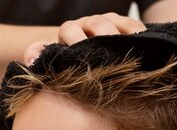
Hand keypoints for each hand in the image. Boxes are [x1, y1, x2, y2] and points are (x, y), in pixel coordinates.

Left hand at [24, 13, 145, 65]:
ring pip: (116, 23)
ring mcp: (108, 22)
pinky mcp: (125, 25)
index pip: (70, 30)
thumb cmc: (66, 60)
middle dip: (102, 39)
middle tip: (108, 58)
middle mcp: (89, 23)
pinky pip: (133, 26)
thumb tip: (31, 60)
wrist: (81, 52)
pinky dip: (139, 34)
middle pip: (97, 24)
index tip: (77, 55)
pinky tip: (145, 45)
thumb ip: (38, 56)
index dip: (74, 42)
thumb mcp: (51, 58)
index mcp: (69, 30)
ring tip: (130, 52)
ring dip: (123, 36)